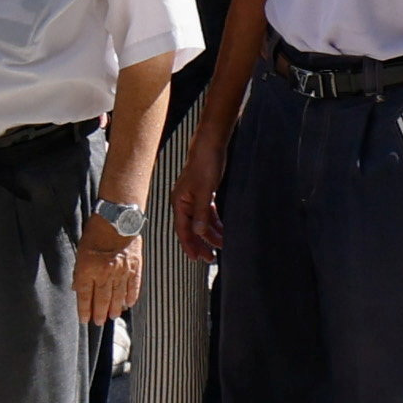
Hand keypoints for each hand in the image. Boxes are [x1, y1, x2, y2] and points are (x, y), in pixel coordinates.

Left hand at [74, 216, 144, 324]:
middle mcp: (104, 272)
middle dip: (99, 313)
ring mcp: (121, 271)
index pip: (84, 295)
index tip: (84, 319)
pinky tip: (128, 304)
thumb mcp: (81, 251)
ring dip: (114, 308)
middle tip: (99, 322)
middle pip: (101, 298)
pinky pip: (133, 285)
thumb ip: (79, 271)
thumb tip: (76, 288)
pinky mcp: (134, 266)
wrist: (118, 218)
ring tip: (112, 317)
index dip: (84, 309)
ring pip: (117, 295)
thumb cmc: (96, 233)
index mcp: (88, 269)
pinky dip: (131, 296)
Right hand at [172, 133, 226, 261]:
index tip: (196, 258)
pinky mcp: (204, 193)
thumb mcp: (205, 190)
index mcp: (180, 202)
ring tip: (222, 244)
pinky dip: (215, 222)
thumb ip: (201, 212)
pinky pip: (208, 213)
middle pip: (192, 228)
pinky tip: (223, 229)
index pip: (183, 230)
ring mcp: (194, 198)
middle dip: (201, 243)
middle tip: (211, 258)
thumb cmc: (205, 163)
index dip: (189, 245)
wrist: (211, 144)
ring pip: (201, 222)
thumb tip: (198, 232)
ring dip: (211, 233)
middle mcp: (185, 202)